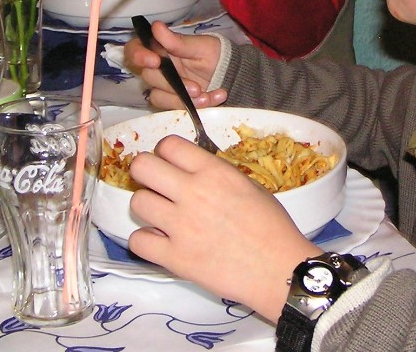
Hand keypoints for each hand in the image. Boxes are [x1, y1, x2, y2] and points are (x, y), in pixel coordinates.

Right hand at [123, 23, 227, 108]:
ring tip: (206, 96)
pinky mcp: (173, 101)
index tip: (154, 61)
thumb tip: (156, 27)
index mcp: (161, 48)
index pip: (135, 48)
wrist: (232, 74)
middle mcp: (158, 67)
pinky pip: (173, 108)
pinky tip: (212, 99)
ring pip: (158, 96)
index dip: (138, 55)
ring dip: (183, 99)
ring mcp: (165, 86)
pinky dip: (194, 106)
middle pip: (149, 76)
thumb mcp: (201, 46)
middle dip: (173, 84)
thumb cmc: (214, 54)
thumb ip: (177, 41)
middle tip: (196, 88)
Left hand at [128, 135, 320, 321]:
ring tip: (162, 216)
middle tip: (157, 185)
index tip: (170, 164)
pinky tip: (161, 242)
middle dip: (146, 172)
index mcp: (214, 172)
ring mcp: (180, 226)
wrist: (279, 270)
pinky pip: (137, 241)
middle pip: (142, 166)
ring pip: (137, 202)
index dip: (166, 153)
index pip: (169, 145)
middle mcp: (193, 193)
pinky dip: (146, 241)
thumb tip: (192, 171)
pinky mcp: (174, 258)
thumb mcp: (250, 186)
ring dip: (148, 207)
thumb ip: (217, 175)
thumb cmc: (272, 227)